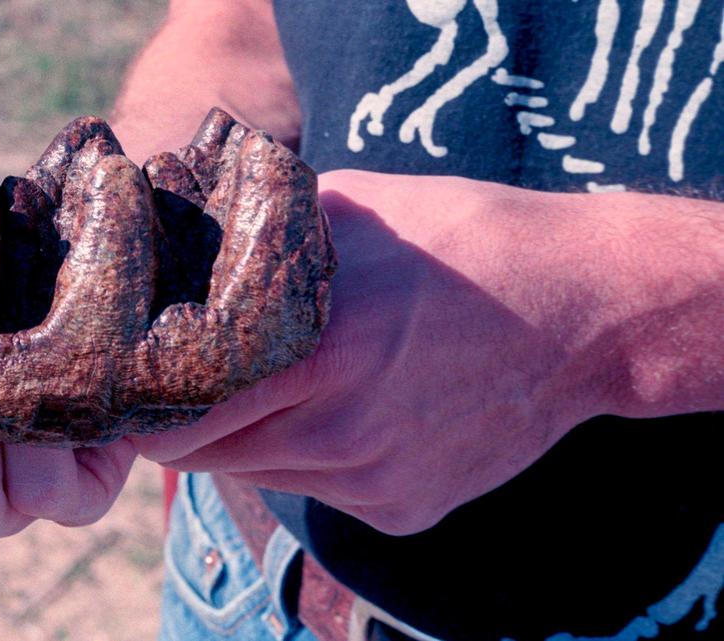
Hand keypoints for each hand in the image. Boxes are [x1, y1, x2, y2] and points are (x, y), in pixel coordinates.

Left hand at [133, 170, 605, 534]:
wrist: (587, 310)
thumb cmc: (467, 242)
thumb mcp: (353, 211)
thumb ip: (258, 242)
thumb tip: (183, 248)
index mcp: (319, 354)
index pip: (181, 415)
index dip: (147, 402)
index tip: (139, 381)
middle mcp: (341, 433)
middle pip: (205, 456)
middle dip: (187, 421)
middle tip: (194, 379)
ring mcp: (375, 480)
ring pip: (257, 474)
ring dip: (246, 437)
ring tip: (281, 382)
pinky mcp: (404, 509)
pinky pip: (316, 489)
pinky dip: (307, 455)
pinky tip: (347, 406)